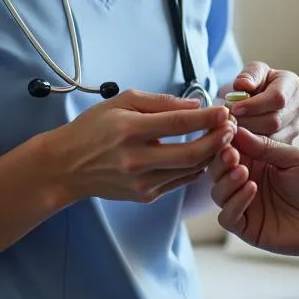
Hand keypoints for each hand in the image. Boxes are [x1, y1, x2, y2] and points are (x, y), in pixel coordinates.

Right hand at [48, 90, 234, 203]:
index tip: (225, 110)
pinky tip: (203, 155)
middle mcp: (136, 159)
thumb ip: (160, 102)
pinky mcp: (144, 196)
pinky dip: (195, 168)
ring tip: (223, 140)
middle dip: (218, 140)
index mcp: (129, 130)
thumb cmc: (94, 128)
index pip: (178, 123)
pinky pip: (179, 181)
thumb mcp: (121, 101)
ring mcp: (141, 182)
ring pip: (189, 171)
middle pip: (190, 153)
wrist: (67, 166)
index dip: (207, 118)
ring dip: (211, 155)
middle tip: (232, 128)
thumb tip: (195, 105)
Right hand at [208, 127, 298, 258]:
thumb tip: (237, 130)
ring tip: (243, 171)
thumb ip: (265, 146)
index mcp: (254, 162)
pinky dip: (234, 203)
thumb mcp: (293, 158)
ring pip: (218, 193)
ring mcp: (244, 206)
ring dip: (226, 181)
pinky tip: (251, 189)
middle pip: (217, 171)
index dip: (225, 140)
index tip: (227, 129)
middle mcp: (244, 183)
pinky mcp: (247, 228)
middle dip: (221, 160)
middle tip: (231, 153)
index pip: (229, 149)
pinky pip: (227, 217)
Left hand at [224, 61, 298, 142]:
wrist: (256, 96)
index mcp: (291, 84)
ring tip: (231, 130)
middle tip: (228, 122)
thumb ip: (248, 75)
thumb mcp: (251, 71)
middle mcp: (297, 106)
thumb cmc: (254, 81)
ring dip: (248, 137)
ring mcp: (294, 126)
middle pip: (274, 121)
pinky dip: (251, 147)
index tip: (234, 109)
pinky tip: (237, 141)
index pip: (277, 98)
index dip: (254, 105)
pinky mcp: (287, 143)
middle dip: (248, 123)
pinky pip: (269, 150)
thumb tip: (244, 85)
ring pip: (272, 138)